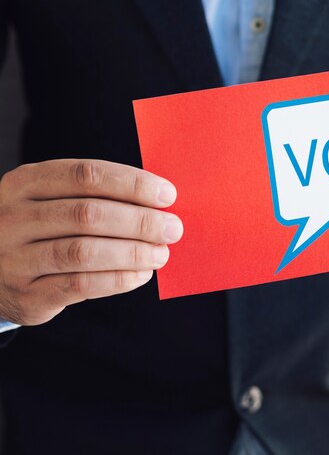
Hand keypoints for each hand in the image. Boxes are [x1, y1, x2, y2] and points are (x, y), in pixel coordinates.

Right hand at [0, 159, 182, 324]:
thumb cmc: (41, 229)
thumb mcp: (53, 201)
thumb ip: (96, 197)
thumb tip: (159, 203)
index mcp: (25, 182)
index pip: (86, 175)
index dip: (132, 184)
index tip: (167, 195)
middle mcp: (14, 218)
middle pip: (88, 214)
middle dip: (140, 221)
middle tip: (173, 229)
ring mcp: (15, 258)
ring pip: (84, 251)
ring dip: (132, 253)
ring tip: (160, 254)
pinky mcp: (26, 295)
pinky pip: (80, 285)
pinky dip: (118, 280)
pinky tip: (141, 275)